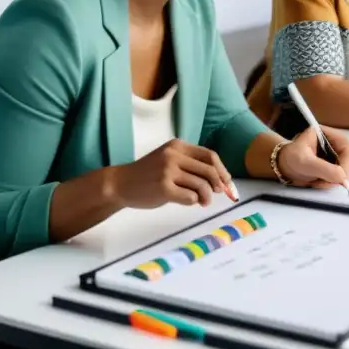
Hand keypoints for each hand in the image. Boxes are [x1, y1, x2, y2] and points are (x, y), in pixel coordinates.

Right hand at [111, 139, 236, 208]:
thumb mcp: (168, 160)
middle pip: (209, 170)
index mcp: (177, 146)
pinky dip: (193, 202)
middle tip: (217, 194)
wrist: (121, 183)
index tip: (227, 182)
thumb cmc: (148, 174)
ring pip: (201, 185)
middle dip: (218, 184)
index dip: (222, 170)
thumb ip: (190, 165)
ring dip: (206, 197)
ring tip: (203, 202)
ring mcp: (167, 171)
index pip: (209, 155)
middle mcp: (173, 155)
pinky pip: (190, 197)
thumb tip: (220, 181)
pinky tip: (188, 201)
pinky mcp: (163, 188)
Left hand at [276, 126, 348, 189]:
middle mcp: (333, 143)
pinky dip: (330, 183)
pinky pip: (339, 177)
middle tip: (326, 183)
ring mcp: (334, 155)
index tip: (340, 178)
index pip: (347, 148)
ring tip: (317, 182)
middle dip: (339, 174)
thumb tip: (343, 177)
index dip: (347, 163)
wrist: (282, 167)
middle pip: (348, 160)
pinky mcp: (332, 166)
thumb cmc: (290, 159)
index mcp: (327, 134)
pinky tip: (318, 182)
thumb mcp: (305, 162)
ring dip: (334, 180)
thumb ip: (324, 168)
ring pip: (345, 170)